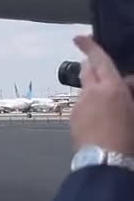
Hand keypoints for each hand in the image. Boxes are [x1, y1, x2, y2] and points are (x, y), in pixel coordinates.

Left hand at [70, 35, 133, 154]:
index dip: (90, 46)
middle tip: (97, 64)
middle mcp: (90, 93)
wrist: (106, 162)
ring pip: (85, 90)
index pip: (99, 61)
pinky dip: (90, 105)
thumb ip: (130, 93)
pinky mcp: (73, 119)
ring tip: (108, 101)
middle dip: (91, 64)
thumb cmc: (130, 138)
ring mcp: (79, 106)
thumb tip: (127, 84)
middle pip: (87, 71)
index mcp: (110, 88)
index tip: (80, 38)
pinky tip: (101, 118)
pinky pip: (82, 105)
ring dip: (94, 89)